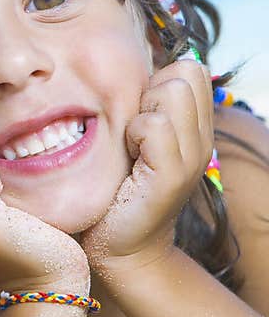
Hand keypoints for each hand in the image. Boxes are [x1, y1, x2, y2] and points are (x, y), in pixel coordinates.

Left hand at [81, 59, 214, 274]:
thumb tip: (122, 72)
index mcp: (194, 127)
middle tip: (132, 130)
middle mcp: (201, 138)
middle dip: (150, 91)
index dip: (158, 80)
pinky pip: (155, 124)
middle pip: (185, 72)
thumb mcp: (133, 143)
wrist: (121, 248)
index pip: (190, 68)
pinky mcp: (173, 174)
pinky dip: (133, 133)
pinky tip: (126, 157)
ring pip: (172, 92)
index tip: (137, 115)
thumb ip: (140, 110)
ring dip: (140, 112)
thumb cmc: (115, 192)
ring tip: (129, 145)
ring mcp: (192, 156)